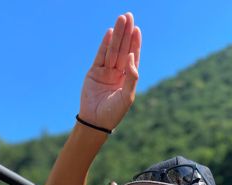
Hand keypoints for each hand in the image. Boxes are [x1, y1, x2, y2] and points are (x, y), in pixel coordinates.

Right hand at [79, 12, 140, 130]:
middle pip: (123, 49)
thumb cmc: (114, 113)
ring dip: (117, 35)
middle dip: (126, 33)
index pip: (132, 57)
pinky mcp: (94, 72)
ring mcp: (105, 72)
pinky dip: (105, 44)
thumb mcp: (127, 96)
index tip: (136, 29)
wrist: (95, 121)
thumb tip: (131, 57)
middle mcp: (117, 73)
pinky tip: (110, 33)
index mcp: (127, 79)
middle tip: (129, 16)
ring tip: (121, 19)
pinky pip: (100, 55)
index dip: (135, 43)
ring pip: (112, 50)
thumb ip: (131, 77)